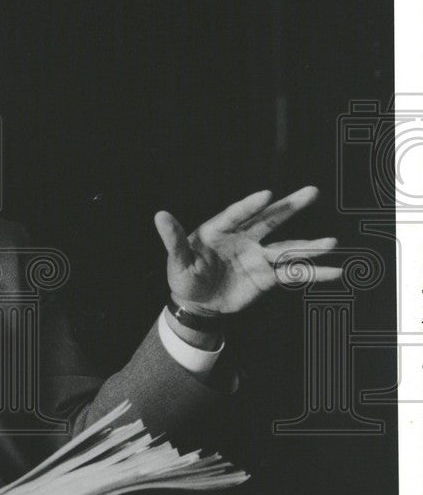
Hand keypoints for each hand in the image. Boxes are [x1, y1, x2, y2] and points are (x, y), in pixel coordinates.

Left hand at [153, 186, 341, 314]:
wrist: (196, 302)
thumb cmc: (184, 276)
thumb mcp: (177, 259)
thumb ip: (173, 239)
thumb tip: (159, 215)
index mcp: (220, 230)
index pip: (237, 214)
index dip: (250, 205)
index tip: (266, 195)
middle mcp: (243, 238)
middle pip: (269, 220)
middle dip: (290, 207)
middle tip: (311, 192)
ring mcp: (258, 256)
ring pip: (287, 247)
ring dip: (309, 246)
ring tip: (332, 242)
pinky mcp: (266, 276)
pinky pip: (293, 273)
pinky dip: (314, 273)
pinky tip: (335, 271)